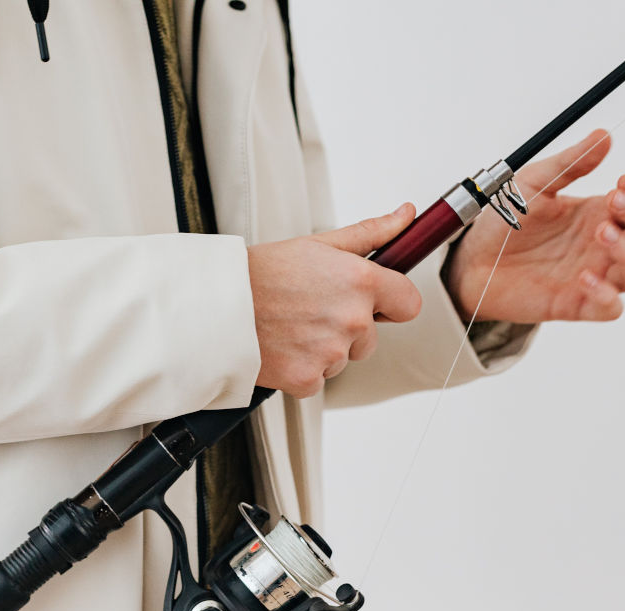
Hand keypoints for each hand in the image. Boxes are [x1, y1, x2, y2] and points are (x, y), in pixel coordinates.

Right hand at [247, 205, 423, 396]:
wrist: (216, 306)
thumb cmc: (261, 274)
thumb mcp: (318, 244)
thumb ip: (371, 233)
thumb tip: (404, 217)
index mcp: (360, 281)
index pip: (408, 304)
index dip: (391, 303)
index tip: (376, 303)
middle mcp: (351, 319)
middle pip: (371, 338)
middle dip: (347, 329)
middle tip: (311, 311)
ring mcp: (331, 352)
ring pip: (342, 359)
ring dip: (323, 349)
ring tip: (291, 326)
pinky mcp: (308, 379)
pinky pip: (318, 379)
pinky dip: (302, 369)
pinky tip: (283, 347)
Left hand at [444, 129, 624, 324]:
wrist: (471, 260)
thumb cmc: (505, 221)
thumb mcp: (534, 182)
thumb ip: (570, 163)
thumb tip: (603, 136)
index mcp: (600, 213)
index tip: (623, 180)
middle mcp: (604, 246)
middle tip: (613, 200)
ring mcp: (594, 276)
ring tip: (600, 233)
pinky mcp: (576, 304)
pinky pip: (611, 309)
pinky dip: (607, 295)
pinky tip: (584, 278)